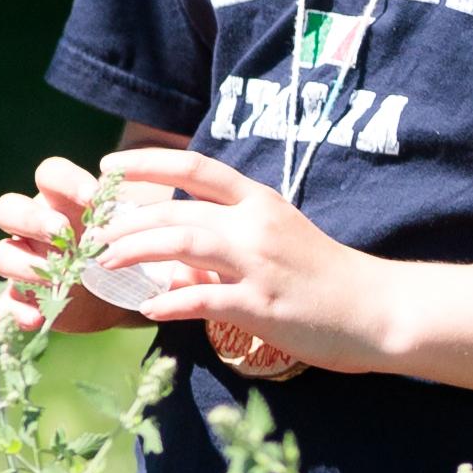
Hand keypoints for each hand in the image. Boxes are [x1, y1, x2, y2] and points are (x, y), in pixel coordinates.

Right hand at [0, 159, 135, 337]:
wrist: (120, 295)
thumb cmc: (123, 249)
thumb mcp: (129, 230)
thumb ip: (128, 217)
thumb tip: (130, 206)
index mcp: (60, 200)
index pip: (49, 174)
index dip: (66, 181)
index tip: (94, 197)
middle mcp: (33, 228)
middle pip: (8, 209)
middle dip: (32, 219)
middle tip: (60, 232)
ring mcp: (23, 264)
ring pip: (2, 255)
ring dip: (22, 265)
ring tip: (51, 279)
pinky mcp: (22, 300)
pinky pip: (4, 304)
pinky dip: (15, 311)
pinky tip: (37, 319)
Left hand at [69, 146, 400, 380]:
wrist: (379, 309)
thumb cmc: (325, 279)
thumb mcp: (276, 246)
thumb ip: (226, 246)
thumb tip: (175, 264)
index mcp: (259, 202)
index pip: (196, 169)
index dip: (148, 163)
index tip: (108, 167)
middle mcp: (256, 224)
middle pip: (177, 211)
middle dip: (127, 221)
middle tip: (93, 234)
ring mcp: (259, 263)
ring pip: (183, 244)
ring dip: (136, 251)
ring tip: (104, 263)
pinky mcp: (262, 305)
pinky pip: (203, 298)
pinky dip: (170, 302)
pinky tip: (147, 308)